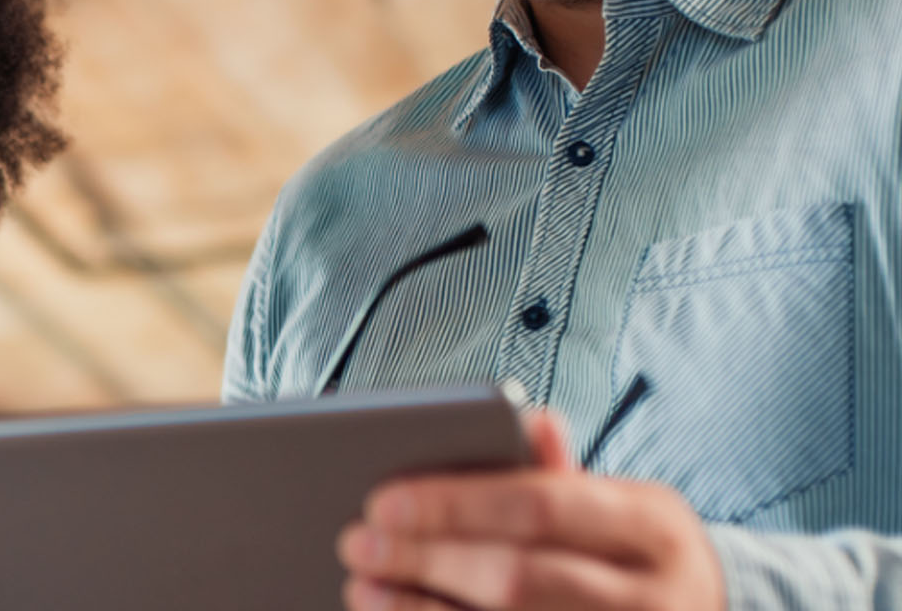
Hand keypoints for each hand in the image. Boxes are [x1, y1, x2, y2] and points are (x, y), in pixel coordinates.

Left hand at [336, 410, 725, 610]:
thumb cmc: (633, 554)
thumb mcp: (620, 505)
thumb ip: (560, 473)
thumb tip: (531, 419)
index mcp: (654, 527)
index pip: (540, 505)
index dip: (455, 504)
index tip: (381, 498)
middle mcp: (655, 599)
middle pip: (517, 580)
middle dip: (426, 559)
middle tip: (356, 541)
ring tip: (363, 588)